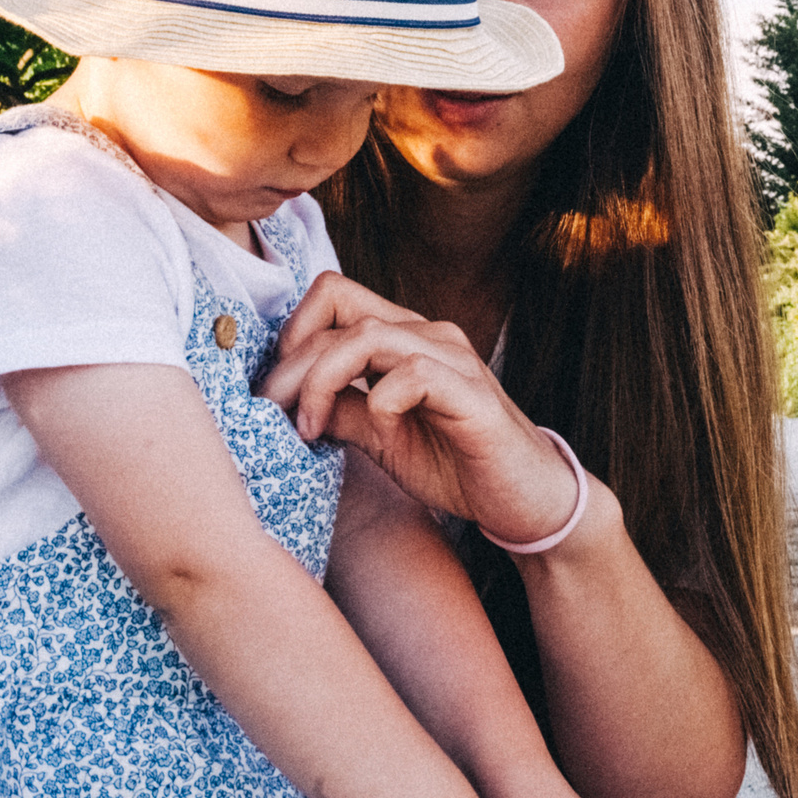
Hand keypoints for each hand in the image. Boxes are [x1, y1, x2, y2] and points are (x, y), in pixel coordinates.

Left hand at [258, 271, 582, 545]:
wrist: (523, 500)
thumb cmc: (454, 465)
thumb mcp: (378, 436)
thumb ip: (338, 408)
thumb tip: (284, 399)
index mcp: (403, 337)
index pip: (333, 296)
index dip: (292, 335)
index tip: (277, 392)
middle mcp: (427, 334)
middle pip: (341, 309)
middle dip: (293, 363)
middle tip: (274, 414)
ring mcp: (452, 359)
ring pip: (368, 335)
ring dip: (323, 380)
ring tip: (311, 428)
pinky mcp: (472, 393)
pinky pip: (414, 374)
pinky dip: (381, 399)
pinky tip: (378, 428)